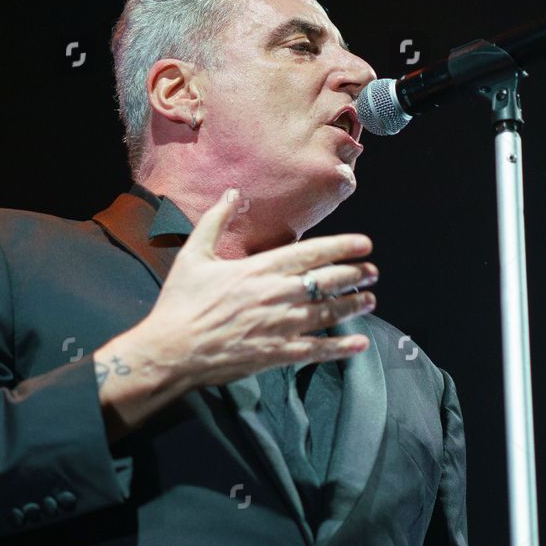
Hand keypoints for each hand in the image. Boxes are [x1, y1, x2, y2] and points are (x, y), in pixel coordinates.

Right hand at [122, 187, 379, 390]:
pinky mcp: (277, 353)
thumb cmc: (181, 302)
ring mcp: (280, 326)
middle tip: (373, 272)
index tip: (365, 244)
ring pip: (328, 313)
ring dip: (353, 305)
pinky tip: (360, 344)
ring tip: (370, 299)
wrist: (171, 349)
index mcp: (260, 269)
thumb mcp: (194, 254)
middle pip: (328, 281)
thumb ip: (215, 221)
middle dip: (355, 275)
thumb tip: (230, 192)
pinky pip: (317, 350)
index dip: (343, 247)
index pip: (313, 253)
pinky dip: (341, 347)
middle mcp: (277, 295)